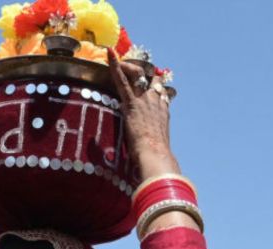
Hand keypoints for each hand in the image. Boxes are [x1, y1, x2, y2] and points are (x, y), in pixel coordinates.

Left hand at [107, 49, 178, 178]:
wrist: (156, 157)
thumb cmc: (157, 160)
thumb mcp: (158, 150)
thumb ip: (153, 150)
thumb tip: (152, 170)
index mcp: (163, 114)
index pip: (162, 92)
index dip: (156, 86)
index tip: (151, 84)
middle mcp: (157, 103)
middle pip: (152, 78)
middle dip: (143, 72)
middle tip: (132, 71)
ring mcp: (145, 101)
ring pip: (139, 75)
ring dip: (130, 68)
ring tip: (120, 65)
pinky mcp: (131, 103)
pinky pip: (122, 80)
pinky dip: (115, 66)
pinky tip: (109, 54)